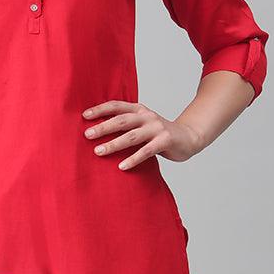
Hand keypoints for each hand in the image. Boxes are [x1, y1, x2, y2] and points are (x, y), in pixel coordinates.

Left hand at [81, 101, 202, 166]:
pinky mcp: (165, 141)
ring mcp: (157, 128)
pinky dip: (133, 159)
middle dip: (103, 127)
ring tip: (98, 152)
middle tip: (87, 135)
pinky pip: (146, 151)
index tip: (84, 116)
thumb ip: (126, 125)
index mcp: (139, 109)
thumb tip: (98, 131)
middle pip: (121, 120)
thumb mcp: (142, 124)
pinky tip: (122, 167)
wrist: (189, 137)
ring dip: (114, 144)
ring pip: (131, 136)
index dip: (100, 109)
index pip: (117, 106)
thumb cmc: (159, 134)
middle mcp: (147, 116)